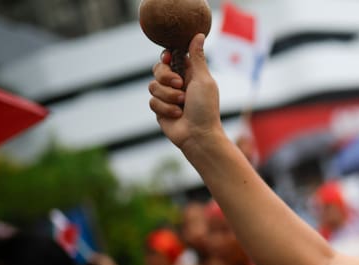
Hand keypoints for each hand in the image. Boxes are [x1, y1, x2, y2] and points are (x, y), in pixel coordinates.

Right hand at [149, 33, 222, 153]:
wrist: (198, 135)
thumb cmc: (205, 108)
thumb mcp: (203, 80)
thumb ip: (197, 58)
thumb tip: (199, 34)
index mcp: (189, 73)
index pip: (170, 57)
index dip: (166, 58)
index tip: (167, 59)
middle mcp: (177, 84)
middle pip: (157, 69)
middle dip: (166, 77)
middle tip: (180, 85)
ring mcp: (167, 97)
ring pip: (153, 86)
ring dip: (168, 96)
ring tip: (182, 105)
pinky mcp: (160, 109)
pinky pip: (152, 101)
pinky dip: (165, 108)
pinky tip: (177, 115)